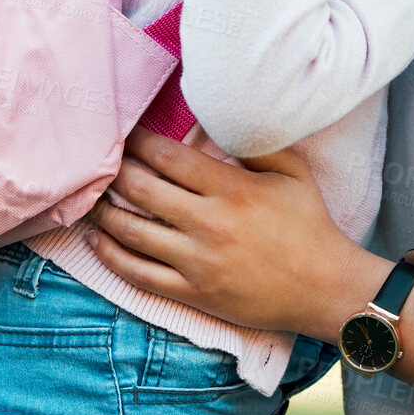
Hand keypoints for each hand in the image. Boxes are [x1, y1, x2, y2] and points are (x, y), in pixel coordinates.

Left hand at [87, 127, 389, 339]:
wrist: (322, 286)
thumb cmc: (309, 222)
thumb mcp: (292, 171)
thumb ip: (255, 145)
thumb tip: (222, 121)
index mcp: (232, 189)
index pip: (170, 158)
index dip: (141, 142)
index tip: (126, 132)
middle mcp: (208, 224)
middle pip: (143, 191)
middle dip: (117, 171)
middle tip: (102, 159)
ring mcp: (196, 262)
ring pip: (133, 233)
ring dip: (105, 212)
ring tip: (91, 196)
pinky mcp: (192, 292)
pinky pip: (138, 275)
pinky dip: (111, 255)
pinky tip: (97, 239)